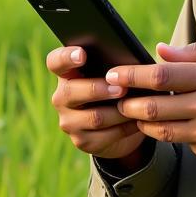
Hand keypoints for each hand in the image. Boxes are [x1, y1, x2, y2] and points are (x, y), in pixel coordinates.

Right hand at [47, 45, 150, 170]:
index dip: (66, 57)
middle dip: (98, 89)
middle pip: (71, 92)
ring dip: (119, 111)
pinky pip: (105, 136)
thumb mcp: (115, 73)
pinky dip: (125, 127)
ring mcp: (69, 121)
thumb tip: (131, 63)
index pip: (56, 62)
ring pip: (94, 117)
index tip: (82, 55)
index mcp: (67, 73)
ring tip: (139, 105)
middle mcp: (62, 97)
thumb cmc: (118, 86)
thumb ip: (116, 64)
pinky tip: (138, 121)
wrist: (119, 122)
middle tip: (122, 88)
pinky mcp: (82, 141)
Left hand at [109, 42, 195, 176]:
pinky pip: (184, 145)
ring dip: (142, 122)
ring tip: (134, 113)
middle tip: (115, 97)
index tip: (113, 74)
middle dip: (127, 102)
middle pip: (152, 106)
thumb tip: (162, 50)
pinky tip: (172, 127)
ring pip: (161, 130)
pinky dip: (174, 135)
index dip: (131, 76)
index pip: (160, 75)